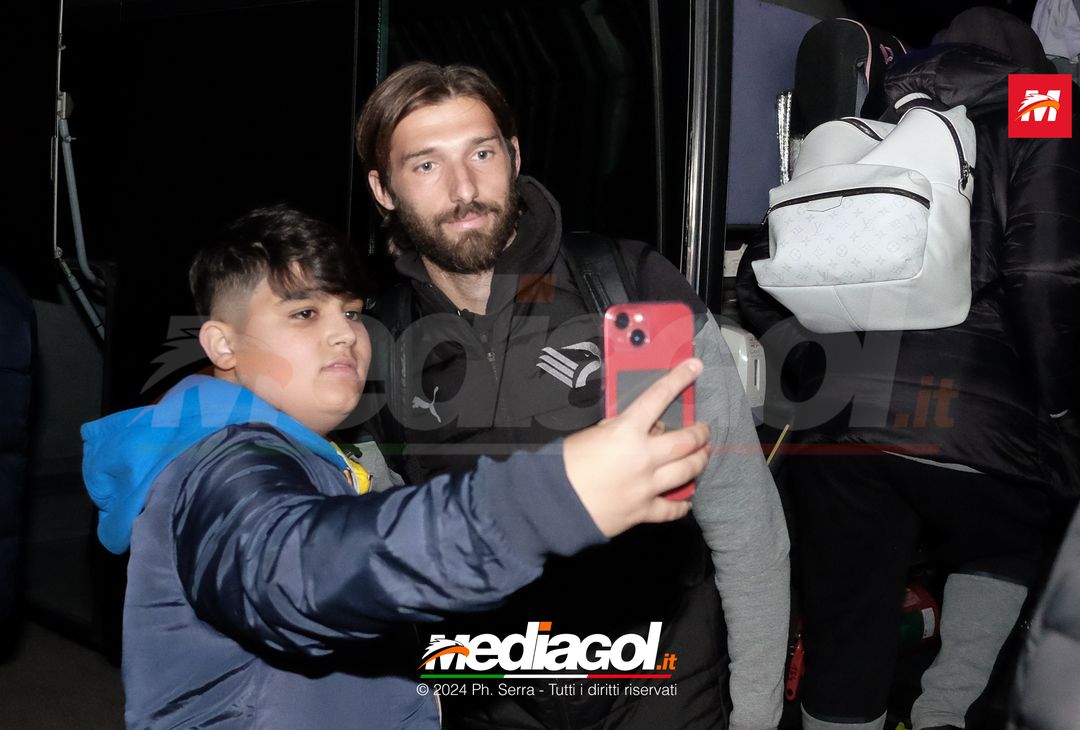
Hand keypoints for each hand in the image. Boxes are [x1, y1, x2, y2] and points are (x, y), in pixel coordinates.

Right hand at [563, 358, 709, 536]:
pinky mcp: (643, 510)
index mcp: (626, 431)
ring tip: (702, 456)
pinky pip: (672, 509)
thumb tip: (634, 431)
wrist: (553, 502)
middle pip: (686, 441)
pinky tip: (686, 499)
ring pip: (687, 471)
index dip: (679, 379)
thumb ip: (615, 430)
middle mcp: (643, 457)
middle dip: (700, 433)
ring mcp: (646, 485)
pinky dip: (682, 504)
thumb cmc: (564, 465)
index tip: (694, 367)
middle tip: (704, 430)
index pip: (659, 397)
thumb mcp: (590, 434)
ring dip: (699, 461)